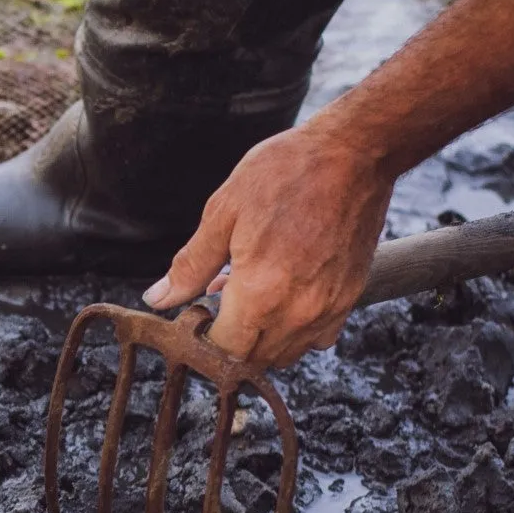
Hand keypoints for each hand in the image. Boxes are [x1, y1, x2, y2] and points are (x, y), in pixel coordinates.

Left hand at [142, 123, 393, 369]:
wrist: (354, 153)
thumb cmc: (287, 173)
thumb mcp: (224, 212)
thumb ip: (191, 265)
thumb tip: (159, 298)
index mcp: (261, 293)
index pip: (224, 349)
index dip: (204, 338)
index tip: (197, 315)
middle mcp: (298, 312)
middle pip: (254, 359)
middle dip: (230, 340)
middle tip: (219, 302)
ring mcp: (329, 308)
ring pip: (287, 354)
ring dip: (262, 338)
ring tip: (250, 295)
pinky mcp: (350, 298)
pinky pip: (318, 338)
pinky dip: (296, 330)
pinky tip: (284, 296)